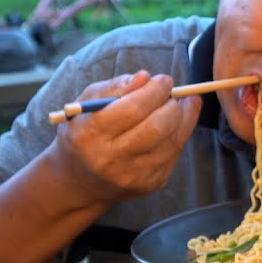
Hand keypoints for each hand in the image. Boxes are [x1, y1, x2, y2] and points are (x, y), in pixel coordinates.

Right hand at [48, 70, 201, 204]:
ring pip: (172, 142)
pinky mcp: (150, 184)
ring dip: (182, 118)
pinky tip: (175, 124)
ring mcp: (132, 176)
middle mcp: (110, 159)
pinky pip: (174, 155)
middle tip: (174, 93)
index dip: (154, 91)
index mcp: (90, 134)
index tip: (164, 80)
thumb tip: (145, 77)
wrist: (79, 180)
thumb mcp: (87, 104)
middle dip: (172, 105)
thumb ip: (114, 87)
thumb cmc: (85, 132)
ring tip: (178, 105)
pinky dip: (179, 135)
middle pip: (156, 127)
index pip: (132, 109)